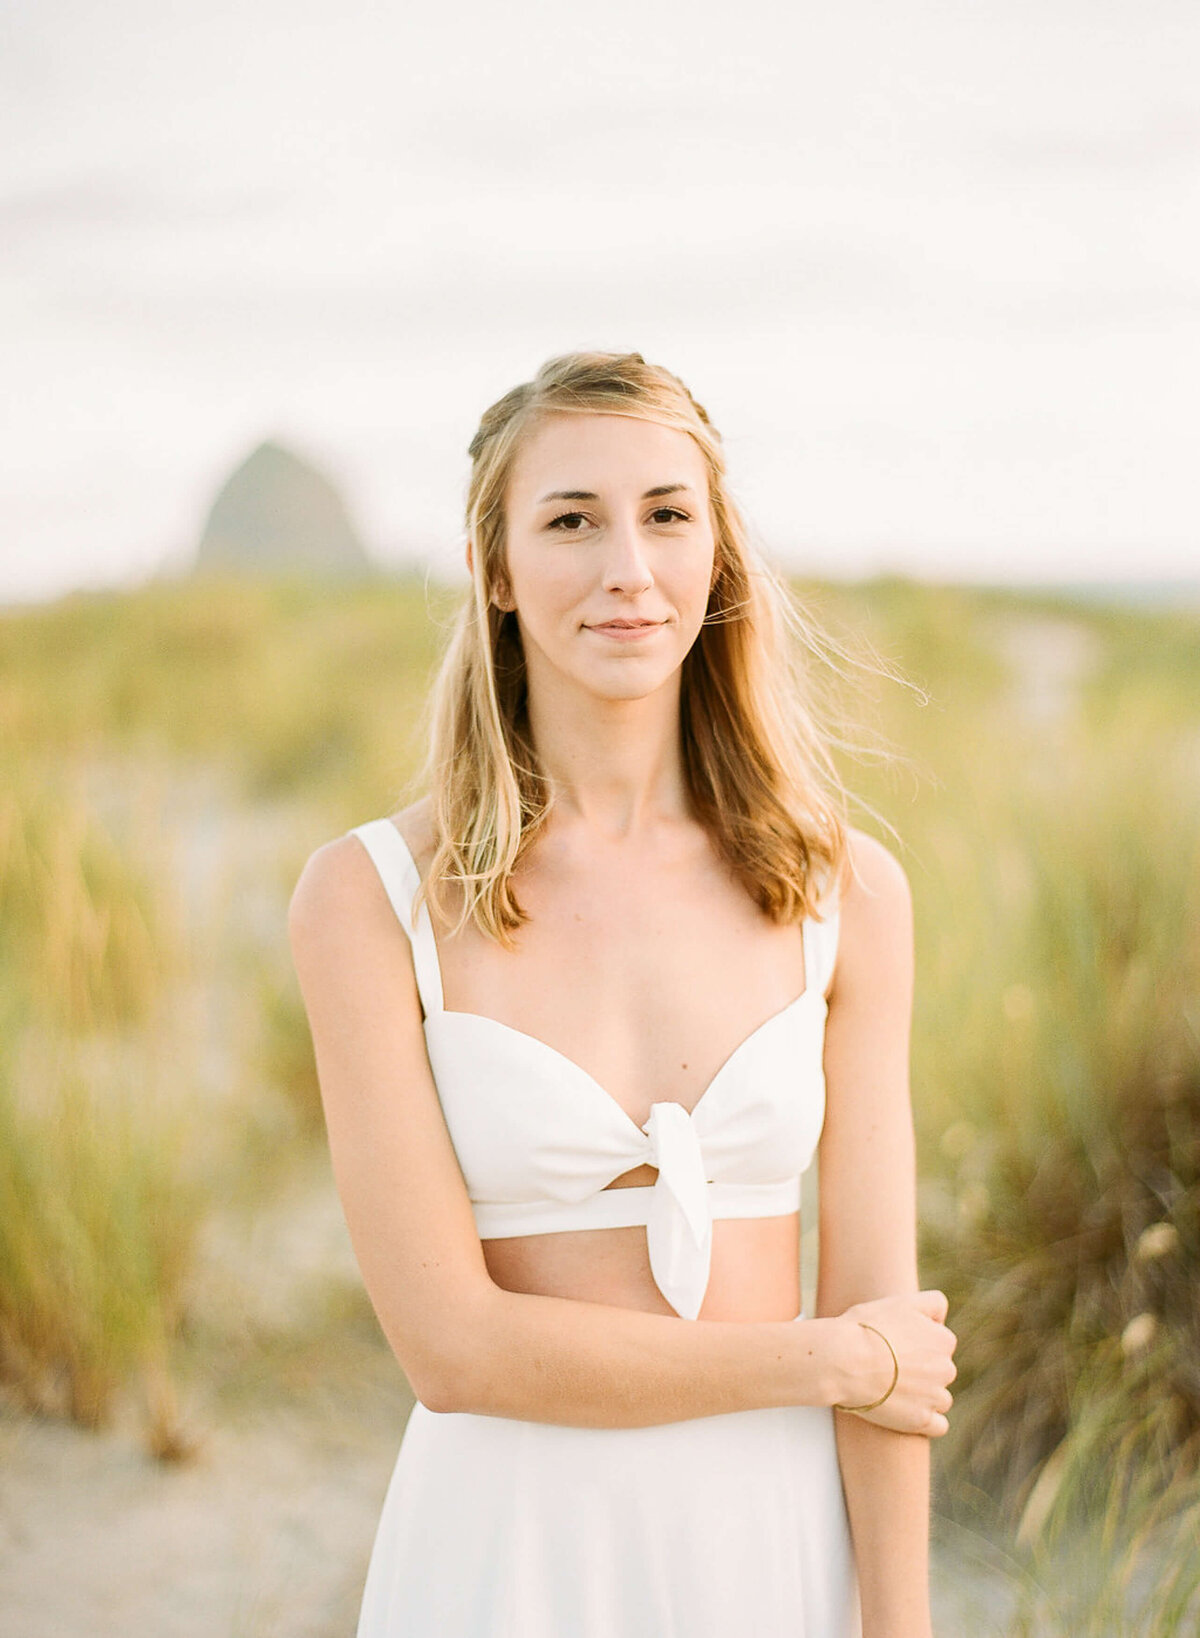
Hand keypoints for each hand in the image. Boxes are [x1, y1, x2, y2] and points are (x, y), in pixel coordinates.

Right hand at [834, 1289, 956, 1436]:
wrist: (843, 1360)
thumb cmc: (866, 1328)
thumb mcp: (901, 1302)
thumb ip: (932, 1303)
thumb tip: (942, 1317)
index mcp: (943, 1339)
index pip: (941, 1342)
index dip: (918, 1344)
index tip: (897, 1346)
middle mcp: (946, 1368)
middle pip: (941, 1371)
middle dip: (923, 1371)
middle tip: (891, 1368)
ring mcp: (935, 1397)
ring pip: (940, 1398)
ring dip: (924, 1397)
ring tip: (894, 1391)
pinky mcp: (922, 1421)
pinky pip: (938, 1425)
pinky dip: (925, 1421)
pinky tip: (906, 1413)